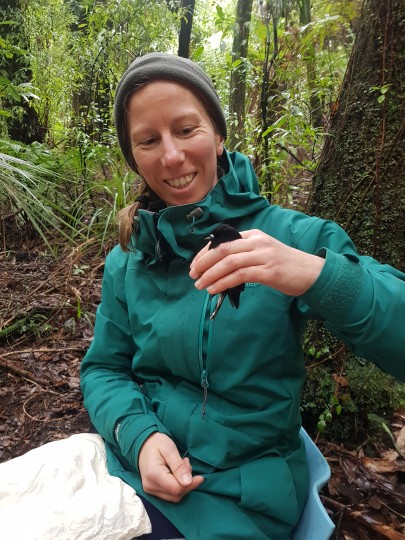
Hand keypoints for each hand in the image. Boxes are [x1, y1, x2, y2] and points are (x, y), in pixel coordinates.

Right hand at [138, 432, 203, 501]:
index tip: (201, 477)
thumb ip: (178, 466)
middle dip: (187, 482)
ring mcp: (150, 490)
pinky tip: (177, 473)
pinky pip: (170, 494)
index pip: (176, 489)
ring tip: (181, 466)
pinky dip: (178, 486)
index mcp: (153, 475)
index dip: (191, 485)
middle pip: (176, 494)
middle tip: (186, 463)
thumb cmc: (157, 444)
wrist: (143, 445)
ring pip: (174, 496)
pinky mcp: (153, 491)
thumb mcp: (169, 449)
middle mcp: (150, 486)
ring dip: (183, 484)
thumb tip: (188, 482)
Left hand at [189, 229, 324, 296]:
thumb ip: (243, 254)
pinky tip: (214, 290)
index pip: (223, 240)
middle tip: (192, 275)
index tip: (195, 264)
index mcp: (254, 235)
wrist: (310, 272)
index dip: (205, 252)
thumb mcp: (262, 253)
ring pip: (229, 262)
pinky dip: (223, 282)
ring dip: (210, 275)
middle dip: (203, 262)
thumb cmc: (284, 265)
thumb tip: (217, 267)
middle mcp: (257, 242)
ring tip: (200, 285)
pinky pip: (240, 275)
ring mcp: (263, 255)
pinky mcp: (268, 271)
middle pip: (223, 249)